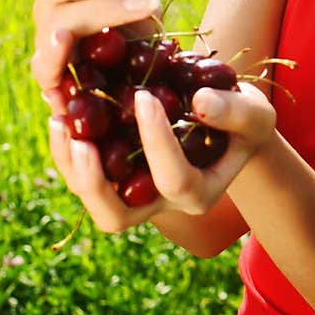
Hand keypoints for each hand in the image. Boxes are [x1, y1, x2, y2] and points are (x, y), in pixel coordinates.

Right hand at [31, 0, 161, 113]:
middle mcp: (47, 2)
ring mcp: (46, 38)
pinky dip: (52, 53)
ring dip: (106, 8)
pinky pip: (41, 66)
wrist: (136, 68)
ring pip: (58, 18)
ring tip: (151, 2)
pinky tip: (67, 39)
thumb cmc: (132, 16)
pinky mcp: (51, 74)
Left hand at [47, 78, 276, 232]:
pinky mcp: (112, 173)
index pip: (173, 179)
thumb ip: (236, 112)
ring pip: (89, 198)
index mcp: (197, 194)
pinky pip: (81, 171)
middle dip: (93, 182)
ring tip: (60, 118)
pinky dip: (66, 144)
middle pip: (116, 216)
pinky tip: (60, 108)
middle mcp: (159, 204)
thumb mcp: (255, 114)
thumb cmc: (243, 121)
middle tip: (81, 141)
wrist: (224, 123)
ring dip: (69, 162)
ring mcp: (131, 191)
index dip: (157, 142)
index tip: (145, 97)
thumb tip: (200, 103)